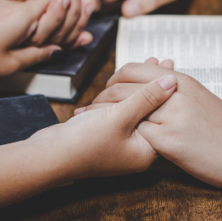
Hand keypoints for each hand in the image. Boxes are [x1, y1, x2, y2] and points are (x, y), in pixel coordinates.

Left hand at [0, 0, 87, 80]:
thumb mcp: (9, 64)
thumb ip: (37, 54)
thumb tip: (56, 49)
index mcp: (20, 16)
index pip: (53, 5)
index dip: (69, 8)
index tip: (84, 5)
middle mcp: (10, 4)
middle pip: (42, 2)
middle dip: (62, 5)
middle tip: (82, 2)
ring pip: (25, 3)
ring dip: (41, 7)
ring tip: (58, 7)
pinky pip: (7, 4)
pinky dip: (19, 10)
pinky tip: (26, 16)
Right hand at [37, 72, 178, 179]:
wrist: (48, 157)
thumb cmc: (84, 144)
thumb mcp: (120, 116)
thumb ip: (147, 98)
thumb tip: (171, 82)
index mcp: (145, 152)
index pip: (166, 119)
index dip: (170, 92)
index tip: (173, 69)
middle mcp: (135, 150)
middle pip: (152, 113)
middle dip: (155, 87)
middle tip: (164, 62)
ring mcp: (119, 145)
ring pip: (134, 111)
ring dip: (138, 89)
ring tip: (148, 65)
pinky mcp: (105, 137)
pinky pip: (119, 113)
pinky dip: (122, 97)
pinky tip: (123, 82)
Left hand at [80, 61, 221, 188]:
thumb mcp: (199, 97)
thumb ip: (174, 87)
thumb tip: (156, 76)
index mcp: (179, 79)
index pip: (131, 69)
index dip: (111, 80)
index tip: (104, 94)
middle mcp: (172, 93)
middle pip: (121, 88)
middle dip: (98, 101)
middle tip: (87, 113)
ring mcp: (170, 117)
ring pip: (123, 110)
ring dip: (102, 120)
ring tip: (90, 128)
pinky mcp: (170, 142)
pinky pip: (135, 135)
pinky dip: (120, 137)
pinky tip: (110, 146)